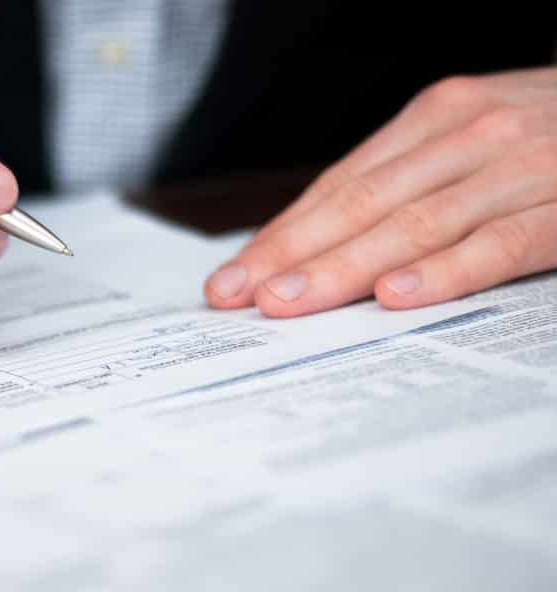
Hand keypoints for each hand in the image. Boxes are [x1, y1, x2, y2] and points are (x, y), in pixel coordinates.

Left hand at [205, 67, 556, 316]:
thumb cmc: (546, 134)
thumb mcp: (467, 139)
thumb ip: (404, 182)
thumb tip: (318, 242)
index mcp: (433, 119)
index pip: (338, 186)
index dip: (281, 235)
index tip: (234, 277)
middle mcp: (467, 134)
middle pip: (361, 205)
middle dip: (292, 255)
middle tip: (241, 297)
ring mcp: (519, 165)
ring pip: (415, 224)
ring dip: (345, 268)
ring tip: (293, 303)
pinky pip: (501, 241)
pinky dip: (448, 270)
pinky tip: (398, 297)